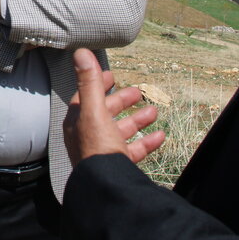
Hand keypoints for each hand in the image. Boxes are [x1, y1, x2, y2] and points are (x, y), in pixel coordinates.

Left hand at [63, 49, 164, 165]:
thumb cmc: (97, 148)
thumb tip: (80, 52)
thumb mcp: (94, 111)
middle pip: (106, 113)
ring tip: (154, 112)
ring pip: (121, 131)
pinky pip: (134, 150)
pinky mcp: (118, 166)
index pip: (86, 97)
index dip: (97, 84)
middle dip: (122, 101)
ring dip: (138, 120)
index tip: (112, 75)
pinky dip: (146, 141)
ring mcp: (103, 152)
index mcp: (78, 122)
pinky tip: (160, 135)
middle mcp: (88, 137)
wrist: (107, 187)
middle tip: (138, 92)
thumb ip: (90, 82)